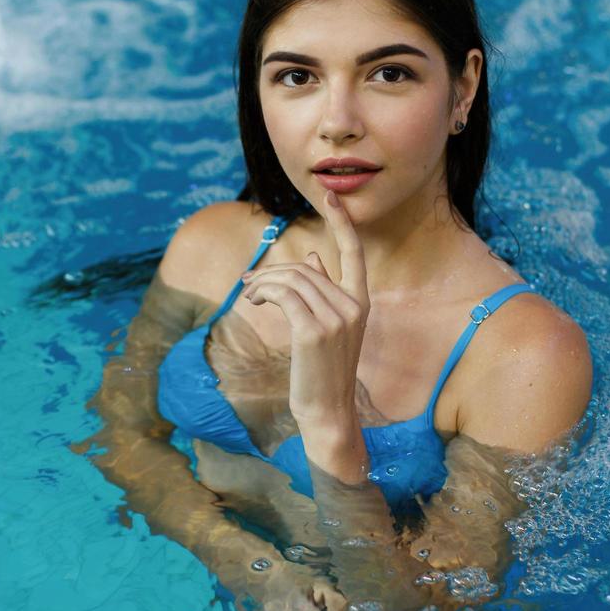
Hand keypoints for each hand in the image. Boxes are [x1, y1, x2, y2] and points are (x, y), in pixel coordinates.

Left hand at [240, 190, 369, 429]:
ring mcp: (335, 319)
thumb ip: (323, 291)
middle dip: (271, 271)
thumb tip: (315, 258)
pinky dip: (264, 291)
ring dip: (263, 282)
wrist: (328, 412)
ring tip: (250, 294)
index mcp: (360, 303)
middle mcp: (353, 307)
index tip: (330, 198)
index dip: (342, 223)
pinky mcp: (313, 331)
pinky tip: (254, 300)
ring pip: (291, 279)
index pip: (354, 253)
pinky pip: (283, 294)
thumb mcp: (328, 328)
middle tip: (249, 283)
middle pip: (305, 268)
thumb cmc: (324, 372)